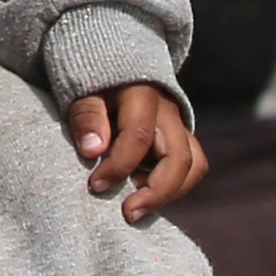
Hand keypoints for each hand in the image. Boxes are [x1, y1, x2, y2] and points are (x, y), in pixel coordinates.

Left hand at [68, 81, 206, 221]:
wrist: (112, 62)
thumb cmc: (92, 80)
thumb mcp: (81, 89)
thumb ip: (87, 116)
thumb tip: (93, 150)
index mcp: (142, 94)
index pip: (139, 136)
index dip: (118, 166)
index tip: (95, 186)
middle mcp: (168, 110)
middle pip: (180, 157)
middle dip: (157, 192)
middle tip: (128, 213)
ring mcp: (178, 124)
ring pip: (194, 164)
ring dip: (170, 192)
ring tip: (137, 206)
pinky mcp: (180, 137)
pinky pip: (191, 166)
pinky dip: (174, 185)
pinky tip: (142, 191)